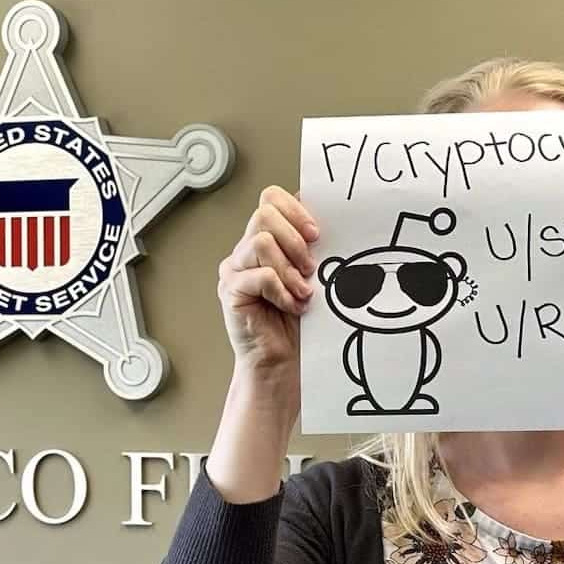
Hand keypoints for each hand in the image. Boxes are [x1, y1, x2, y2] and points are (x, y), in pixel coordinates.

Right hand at [219, 186, 318, 375]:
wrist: (284, 364)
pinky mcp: (230, 291)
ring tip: (302, 292)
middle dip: (295, 239)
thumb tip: (333, 224)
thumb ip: (314, 248)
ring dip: (289, 268)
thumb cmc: (300, 323)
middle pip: (264, 214)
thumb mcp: (315, 276)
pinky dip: (281, 290)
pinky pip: (258, 276)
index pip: (272, 199)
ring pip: (260, 242)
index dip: (296, 209)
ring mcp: (235, 269)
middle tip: (310, 268)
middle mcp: (247, 250)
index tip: (317, 233)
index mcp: (269, 240)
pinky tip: (291, 305)